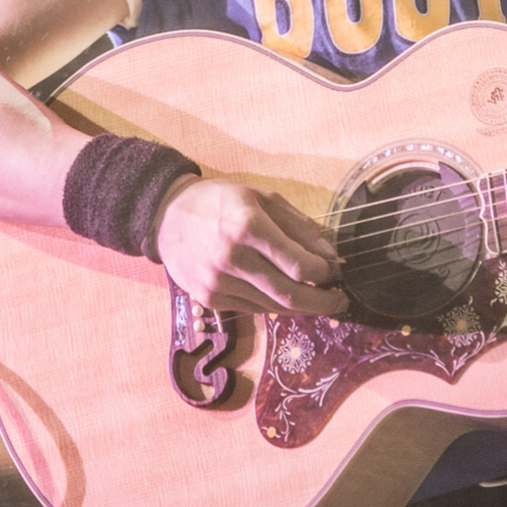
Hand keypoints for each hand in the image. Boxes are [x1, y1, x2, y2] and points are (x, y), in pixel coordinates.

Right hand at [153, 177, 349, 316]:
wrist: (166, 215)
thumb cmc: (219, 201)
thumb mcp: (261, 197)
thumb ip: (299, 225)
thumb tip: (331, 253)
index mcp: (248, 226)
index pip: (298, 264)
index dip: (324, 274)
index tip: (336, 272)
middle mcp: (232, 258)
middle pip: (290, 295)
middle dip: (322, 303)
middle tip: (339, 303)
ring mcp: (218, 282)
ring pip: (272, 306)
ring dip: (301, 307)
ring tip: (318, 300)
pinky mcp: (208, 298)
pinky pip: (252, 309)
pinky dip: (274, 305)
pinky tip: (285, 297)